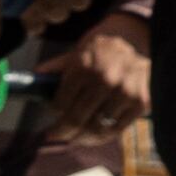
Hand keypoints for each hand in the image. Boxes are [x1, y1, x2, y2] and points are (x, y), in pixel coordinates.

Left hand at [38, 13, 151, 140]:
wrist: (139, 37)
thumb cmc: (103, 46)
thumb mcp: (78, 50)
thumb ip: (58, 67)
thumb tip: (35, 78)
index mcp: (83, 66)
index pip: (61, 103)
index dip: (54, 115)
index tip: (51, 120)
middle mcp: (104, 79)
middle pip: (77, 119)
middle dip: (63, 131)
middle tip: (56, 136)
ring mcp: (124, 92)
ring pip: (97, 128)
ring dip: (83, 138)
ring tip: (75, 138)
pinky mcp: (141, 102)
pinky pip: (117, 129)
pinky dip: (103, 137)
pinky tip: (94, 136)